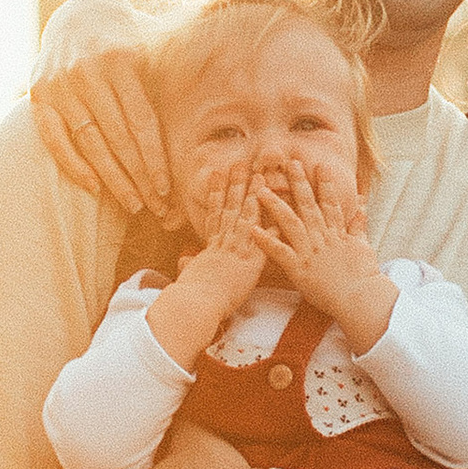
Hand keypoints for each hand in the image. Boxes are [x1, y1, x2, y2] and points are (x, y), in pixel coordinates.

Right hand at [31, 6, 171, 216]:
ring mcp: (60, 84)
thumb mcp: (152, 45)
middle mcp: (87, 72)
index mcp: (120, 60)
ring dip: (112, 179)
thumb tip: (219, 68)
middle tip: (156, 208)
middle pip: (118, 138)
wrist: (78, 14)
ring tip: (133, 205)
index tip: (166, 189)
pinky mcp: (38, 94)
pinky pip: (55, 140)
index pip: (141, 122)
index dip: (154, 159)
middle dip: (139, 178)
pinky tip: (94, 188)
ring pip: (90, 143)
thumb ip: (177, 67)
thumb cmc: (127, 40)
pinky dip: (73, 166)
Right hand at [146, 164, 267, 363]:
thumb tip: (184, 258)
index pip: (215, 214)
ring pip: (246, 216)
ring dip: (253, 194)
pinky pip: (265, 239)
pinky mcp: (250, 262)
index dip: (217, 194)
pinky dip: (273, 224)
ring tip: (259, 175)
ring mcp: (237, 250)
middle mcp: (224, 243)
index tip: (218, 176)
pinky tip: (283, 211)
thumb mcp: (188, 276)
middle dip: (235, 184)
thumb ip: (189, 264)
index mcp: (211, 247)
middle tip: (240, 164)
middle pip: (230, 207)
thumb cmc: (190, 296)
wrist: (196, 303)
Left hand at [254, 159, 391, 349]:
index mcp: (336, 233)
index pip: (329, 203)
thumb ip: (358, 226)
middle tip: (290, 162)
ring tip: (261, 189)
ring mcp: (309, 251)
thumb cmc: (363, 276)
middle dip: (299, 182)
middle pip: (308, 205)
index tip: (320, 165)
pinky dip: (266, 241)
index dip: (325, 184)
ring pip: (290, 222)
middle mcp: (321, 237)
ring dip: (275, 205)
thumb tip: (361, 207)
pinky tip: (252, 229)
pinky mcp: (298, 268)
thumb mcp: (363, 247)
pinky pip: (279, 252)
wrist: (360, 298)